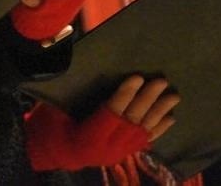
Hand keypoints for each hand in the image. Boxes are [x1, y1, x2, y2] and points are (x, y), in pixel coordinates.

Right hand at [23, 74, 178, 171]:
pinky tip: (170, 118)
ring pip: (142, 132)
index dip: (124, 95)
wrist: (50, 153)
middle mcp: (105, 150)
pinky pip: (144, 142)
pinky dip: (158, 129)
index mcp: (86, 138)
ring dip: (159, 113)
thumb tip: (85, 65)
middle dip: (147, 100)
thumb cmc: (47, 126)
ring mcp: (116, 155)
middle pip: (130, 122)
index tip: (137, 76)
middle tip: (160, 81)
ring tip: (173, 96)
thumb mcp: (53, 109)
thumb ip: (71, 93)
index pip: (110, 114)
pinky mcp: (122, 155)